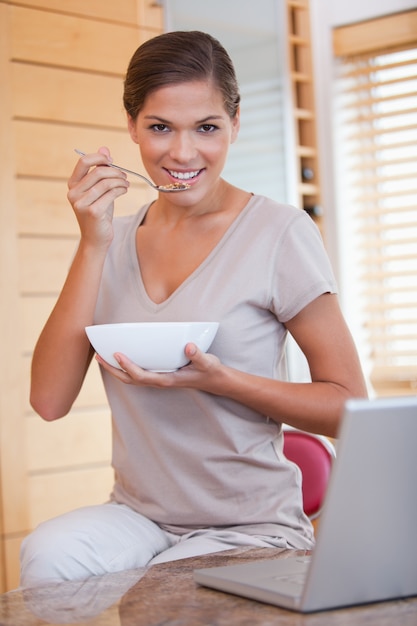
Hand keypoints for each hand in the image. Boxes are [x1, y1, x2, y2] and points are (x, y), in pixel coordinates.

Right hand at [67, 147, 129, 247]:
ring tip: (126, 183)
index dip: (99, 157)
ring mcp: (81, 203)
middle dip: (115, 171)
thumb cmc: (98, 213)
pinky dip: (121, 189)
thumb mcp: (98, 190)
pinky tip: (124, 190)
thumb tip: (104, 148)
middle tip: (124, 175)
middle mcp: (73, 193)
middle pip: (98, 171)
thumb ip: (100, 170)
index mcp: (72, 185)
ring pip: (106, 183)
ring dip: (120, 181)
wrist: (96, 239)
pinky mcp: (93, 212)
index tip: (111, 160)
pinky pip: (111, 194)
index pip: (83, 162)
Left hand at [95, 342, 222, 391]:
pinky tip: (121, 359)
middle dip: (112, 369)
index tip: (117, 354)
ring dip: (115, 370)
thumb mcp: (207, 362)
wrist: (215, 381)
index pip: (141, 376)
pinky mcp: (160, 376)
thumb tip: (188, 346)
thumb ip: (198, 355)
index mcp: (167, 380)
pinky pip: (137, 375)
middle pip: (129, 380)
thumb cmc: (209, 371)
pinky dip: (125, 368)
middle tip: (98, 356)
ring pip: (131, 379)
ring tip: (102, 357)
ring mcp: (158, 380)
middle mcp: (159, 381)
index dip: (128, 366)